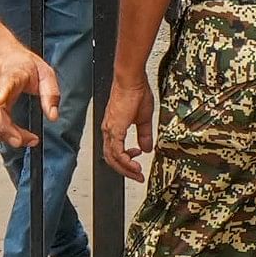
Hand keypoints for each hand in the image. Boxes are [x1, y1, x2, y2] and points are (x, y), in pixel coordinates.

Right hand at [0, 36, 60, 150]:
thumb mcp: (44, 72)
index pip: (4, 84)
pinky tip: (19, 139)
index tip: (0, 100)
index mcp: (11, 75)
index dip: (1, 92)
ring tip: (26, 142)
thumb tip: (53, 116)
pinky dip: (6, 136)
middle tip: (21, 140)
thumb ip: (51, 93)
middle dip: (5, 128)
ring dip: (7, 136)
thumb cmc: (21, 64)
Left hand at [101, 67, 153, 181]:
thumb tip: (146, 148)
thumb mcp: (142, 119)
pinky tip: (134, 164)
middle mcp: (109, 130)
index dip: (126, 163)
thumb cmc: (135, 92)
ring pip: (112, 158)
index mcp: (114, 128)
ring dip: (126, 168)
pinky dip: (125, 161)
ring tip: (138, 172)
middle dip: (125, 171)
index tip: (137, 167)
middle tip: (137, 176)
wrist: (131, 80)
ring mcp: (110, 130)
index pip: (115, 152)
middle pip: (111, 159)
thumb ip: (144, 135)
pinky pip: (117, 151)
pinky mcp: (114, 129)